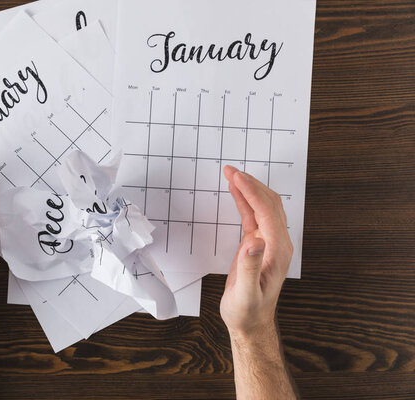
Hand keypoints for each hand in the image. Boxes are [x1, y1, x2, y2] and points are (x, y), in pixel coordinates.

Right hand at [220, 166, 292, 337]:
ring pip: (262, 207)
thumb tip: (254, 240)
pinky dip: (245, 202)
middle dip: (250, 184)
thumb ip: (250, 267)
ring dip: (248, 189)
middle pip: (268, 204)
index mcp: (278, 251)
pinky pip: (253, 217)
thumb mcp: (247, 293)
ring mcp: (269, 243)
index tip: (236, 177)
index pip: (266, 212)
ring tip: (232, 175)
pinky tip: (236, 192)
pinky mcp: (258, 245)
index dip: (251, 192)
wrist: (250, 324)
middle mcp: (278, 244)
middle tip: (231, 170)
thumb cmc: (247, 312)